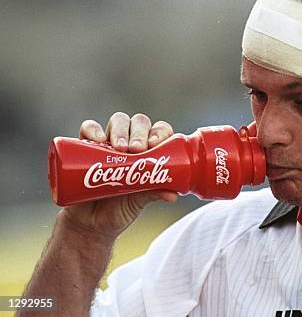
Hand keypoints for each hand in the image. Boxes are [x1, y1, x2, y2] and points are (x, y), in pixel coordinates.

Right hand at [59, 112, 178, 241]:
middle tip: (137, 149)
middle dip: (139, 132)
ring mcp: (109, 143)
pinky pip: (88, 129)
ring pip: (118, 121)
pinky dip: (93, 129)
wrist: (88, 224)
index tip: (155, 144)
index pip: (159, 131)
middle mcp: (131, 144)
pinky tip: (97, 140)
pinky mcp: (85, 147)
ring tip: (119, 148)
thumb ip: (154, 193)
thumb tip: (173, 195)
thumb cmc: (119, 210)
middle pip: (139, 123)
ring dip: (120, 130)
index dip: (160, 133)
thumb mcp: (138, 202)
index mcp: (150, 152)